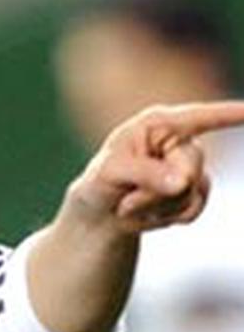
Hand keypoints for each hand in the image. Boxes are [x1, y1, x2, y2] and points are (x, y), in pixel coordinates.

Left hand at [67, 101, 243, 233]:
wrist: (103, 212)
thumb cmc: (101, 182)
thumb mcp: (110, 172)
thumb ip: (145, 172)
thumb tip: (184, 181)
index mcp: (158, 124)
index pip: (201, 117)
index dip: (231, 114)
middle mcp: (179, 141)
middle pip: (190, 167)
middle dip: (157, 190)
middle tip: (126, 200)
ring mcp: (190, 166)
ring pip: (191, 192)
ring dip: (159, 206)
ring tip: (133, 203)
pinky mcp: (195, 191)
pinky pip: (193, 209)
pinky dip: (168, 217)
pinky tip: (150, 213)